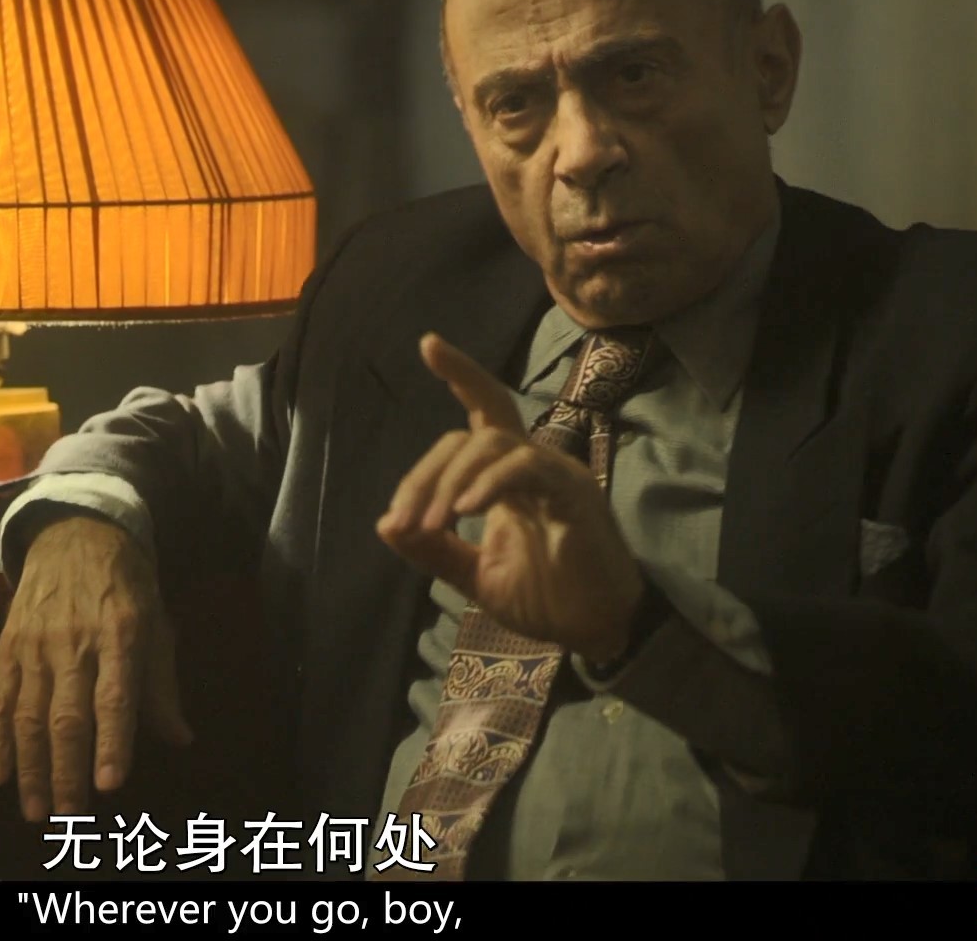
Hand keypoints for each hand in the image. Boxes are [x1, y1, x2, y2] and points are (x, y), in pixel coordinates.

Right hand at [0, 515, 193, 822]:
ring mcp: (35, 644)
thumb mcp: (156, 621)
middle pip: (66, 716)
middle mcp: (73, 641)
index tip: (109, 784)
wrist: (71, 529)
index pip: (115, 697)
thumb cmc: (125, 582)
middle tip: (70, 816)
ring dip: (31, 768)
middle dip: (67, 771)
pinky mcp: (8, 645)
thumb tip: (179, 739)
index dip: (112, 742)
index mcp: (119, 634)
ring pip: (28, 715)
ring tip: (36, 809)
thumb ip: (162, 684)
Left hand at [374, 332, 644, 662]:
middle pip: (470, 434)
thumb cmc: (544, 598)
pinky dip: (489, 483)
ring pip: (492, 443)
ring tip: (433, 524)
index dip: (460, 375)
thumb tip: (384, 524)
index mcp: (508, 476)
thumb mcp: (473, 575)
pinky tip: (464, 511)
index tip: (428, 343)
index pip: (483, 412)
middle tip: (404, 520)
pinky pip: (526, 467)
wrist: (592, 632)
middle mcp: (532, 465)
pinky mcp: (574, 494)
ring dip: (449, 482)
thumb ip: (432, 550)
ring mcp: (555, 475)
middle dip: (426, 475)